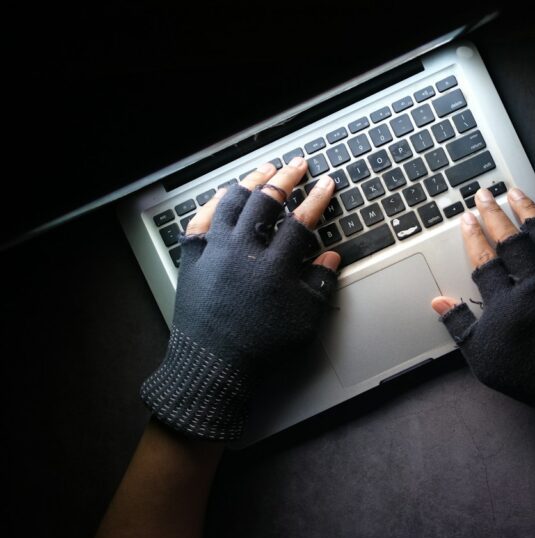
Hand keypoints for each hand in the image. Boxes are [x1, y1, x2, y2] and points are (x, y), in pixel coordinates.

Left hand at [140, 158, 341, 440]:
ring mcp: (215, 251)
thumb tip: (331, 257)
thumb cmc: (262, 346)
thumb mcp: (304, 319)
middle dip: (286, 179)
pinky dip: (216, 202)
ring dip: (251, 182)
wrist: (213, 364)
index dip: (317, 199)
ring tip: (265, 171)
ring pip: (233, 202)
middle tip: (298, 165)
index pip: (301, 221)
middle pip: (266, 201)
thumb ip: (320, 284)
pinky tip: (225, 193)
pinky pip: (202, 219)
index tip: (327, 184)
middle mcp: (243, 250)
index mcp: (274, 265)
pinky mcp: (193, 257)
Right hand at [430, 186, 534, 457]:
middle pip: (510, 240)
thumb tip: (438, 302)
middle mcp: (533, 284)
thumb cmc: (529, 375)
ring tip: (514, 192)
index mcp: (505, 303)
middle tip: (484, 195)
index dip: (473, 236)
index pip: (484, 259)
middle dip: (494, 214)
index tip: (466, 218)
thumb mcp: (484, 358)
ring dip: (526, 210)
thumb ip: (461, 326)